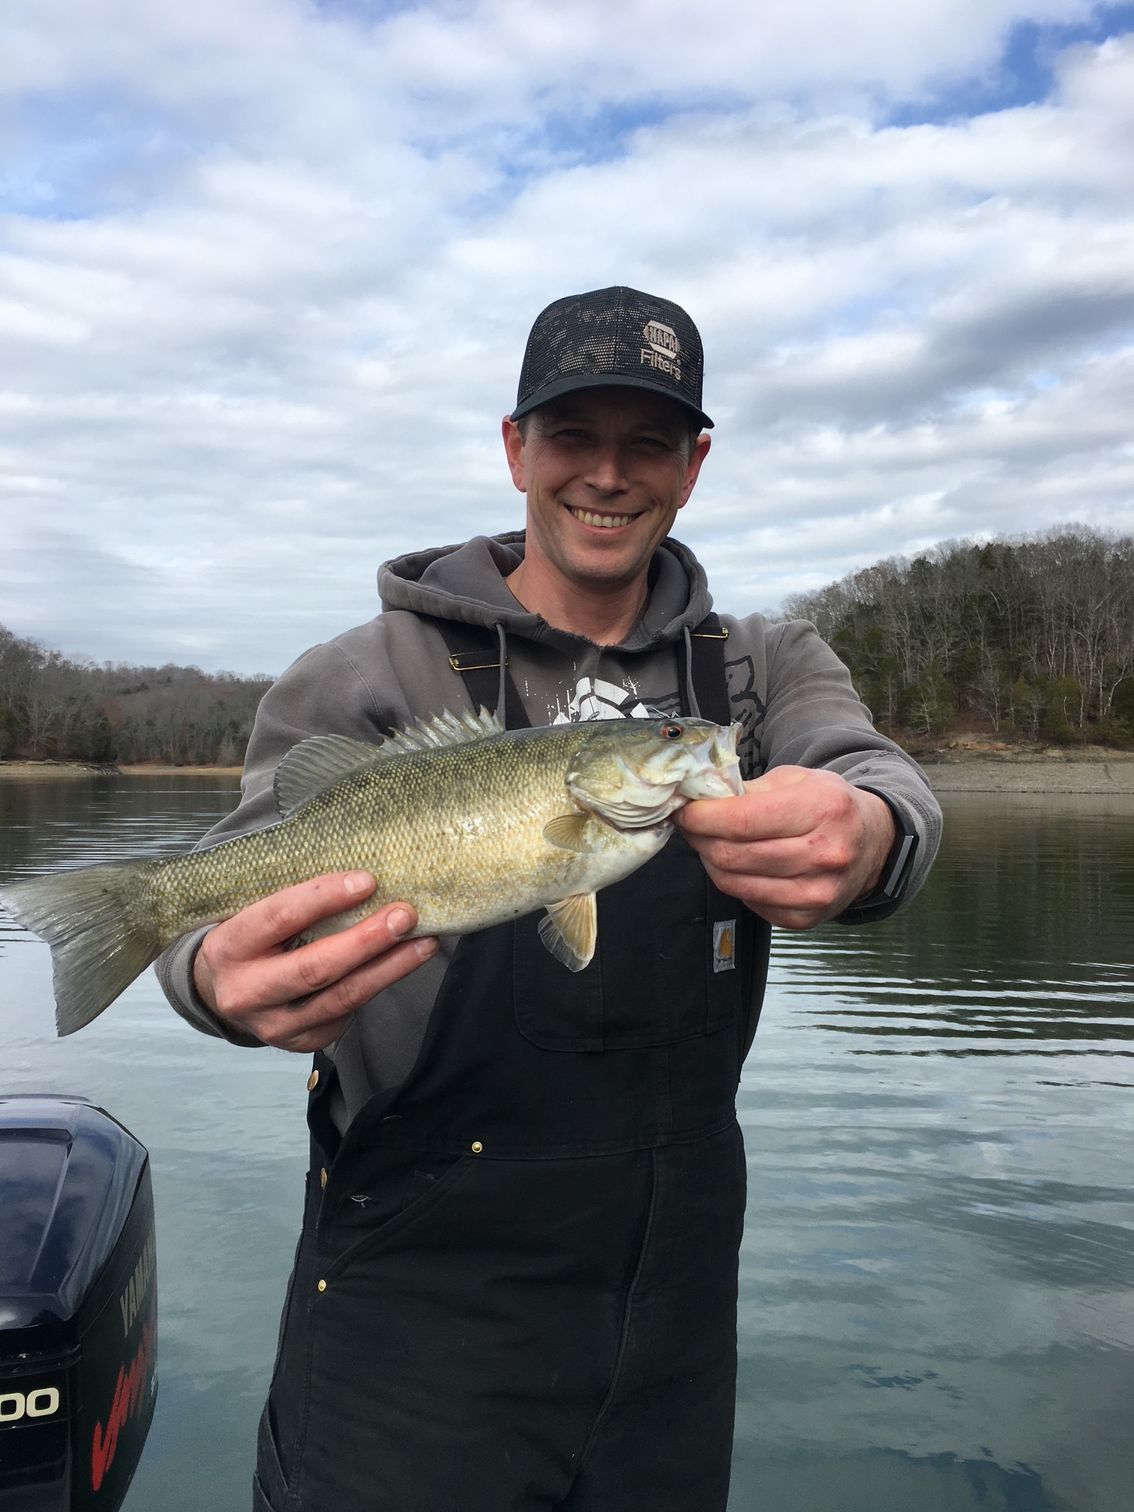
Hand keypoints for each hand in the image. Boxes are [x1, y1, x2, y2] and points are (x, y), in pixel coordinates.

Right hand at [192, 870, 438, 1051]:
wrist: (222, 992)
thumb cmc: (251, 940)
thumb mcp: (252, 914)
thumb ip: (295, 902)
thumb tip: (363, 881)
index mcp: (229, 947)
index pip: (280, 917)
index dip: (325, 898)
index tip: (368, 881)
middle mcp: (246, 992)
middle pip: (315, 967)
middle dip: (366, 940)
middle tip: (405, 915)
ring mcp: (273, 1025)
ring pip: (341, 997)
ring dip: (390, 968)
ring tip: (424, 943)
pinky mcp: (300, 1042)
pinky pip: (346, 1014)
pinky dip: (377, 986)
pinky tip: (399, 965)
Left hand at [675, 766, 895, 930]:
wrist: (873, 844)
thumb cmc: (828, 805)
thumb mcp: (797, 780)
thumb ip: (749, 789)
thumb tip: (700, 799)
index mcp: (822, 809)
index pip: (742, 820)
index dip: (702, 817)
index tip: (685, 810)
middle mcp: (824, 854)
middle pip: (733, 855)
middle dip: (700, 839)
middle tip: (692, 826)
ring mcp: (817, 892)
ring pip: (734, 883)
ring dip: (711, 862)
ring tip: (710, 843)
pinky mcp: (807, 918)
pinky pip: (749, 902)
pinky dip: (734, 883)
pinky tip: (739, 865)